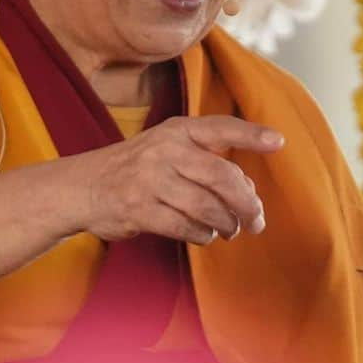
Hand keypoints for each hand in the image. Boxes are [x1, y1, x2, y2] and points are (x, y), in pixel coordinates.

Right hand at [74, 115, 284, 244]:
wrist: (83, 187)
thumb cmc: (137, 168)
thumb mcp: (166, 147)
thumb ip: (205, 160)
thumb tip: (248, 191)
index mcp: (176, 130)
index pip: (220, 127)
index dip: (251, 134)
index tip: (279, 142)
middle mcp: (164, 150)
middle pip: (222, 177)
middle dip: (247, 203)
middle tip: (257, 219)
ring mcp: (150, 180)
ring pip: (208, 207)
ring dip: (226, 224)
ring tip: (229, 229)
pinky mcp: (140, 210)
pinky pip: (186, 228)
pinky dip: (203, 234)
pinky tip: (204, 233)